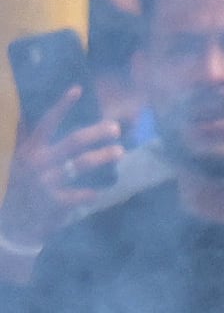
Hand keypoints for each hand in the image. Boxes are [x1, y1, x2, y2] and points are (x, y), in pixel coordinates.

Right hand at [0, 87, 122, 252]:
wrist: (15, 223)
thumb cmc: (23, 187)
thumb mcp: (21, 160)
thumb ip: (29, 138)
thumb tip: (29, 113)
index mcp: (30, 149)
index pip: (47, 122)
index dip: (62, 105)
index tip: (78, 89)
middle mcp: (37, 162)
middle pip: (71, 141)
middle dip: (95, 133)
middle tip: (116, 127)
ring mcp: (45, 182)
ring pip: (79, 165)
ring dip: (102, 156)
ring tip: (119, 151)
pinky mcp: (53, 202)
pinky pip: (80, 194)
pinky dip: (92, 192)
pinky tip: (100, 190)